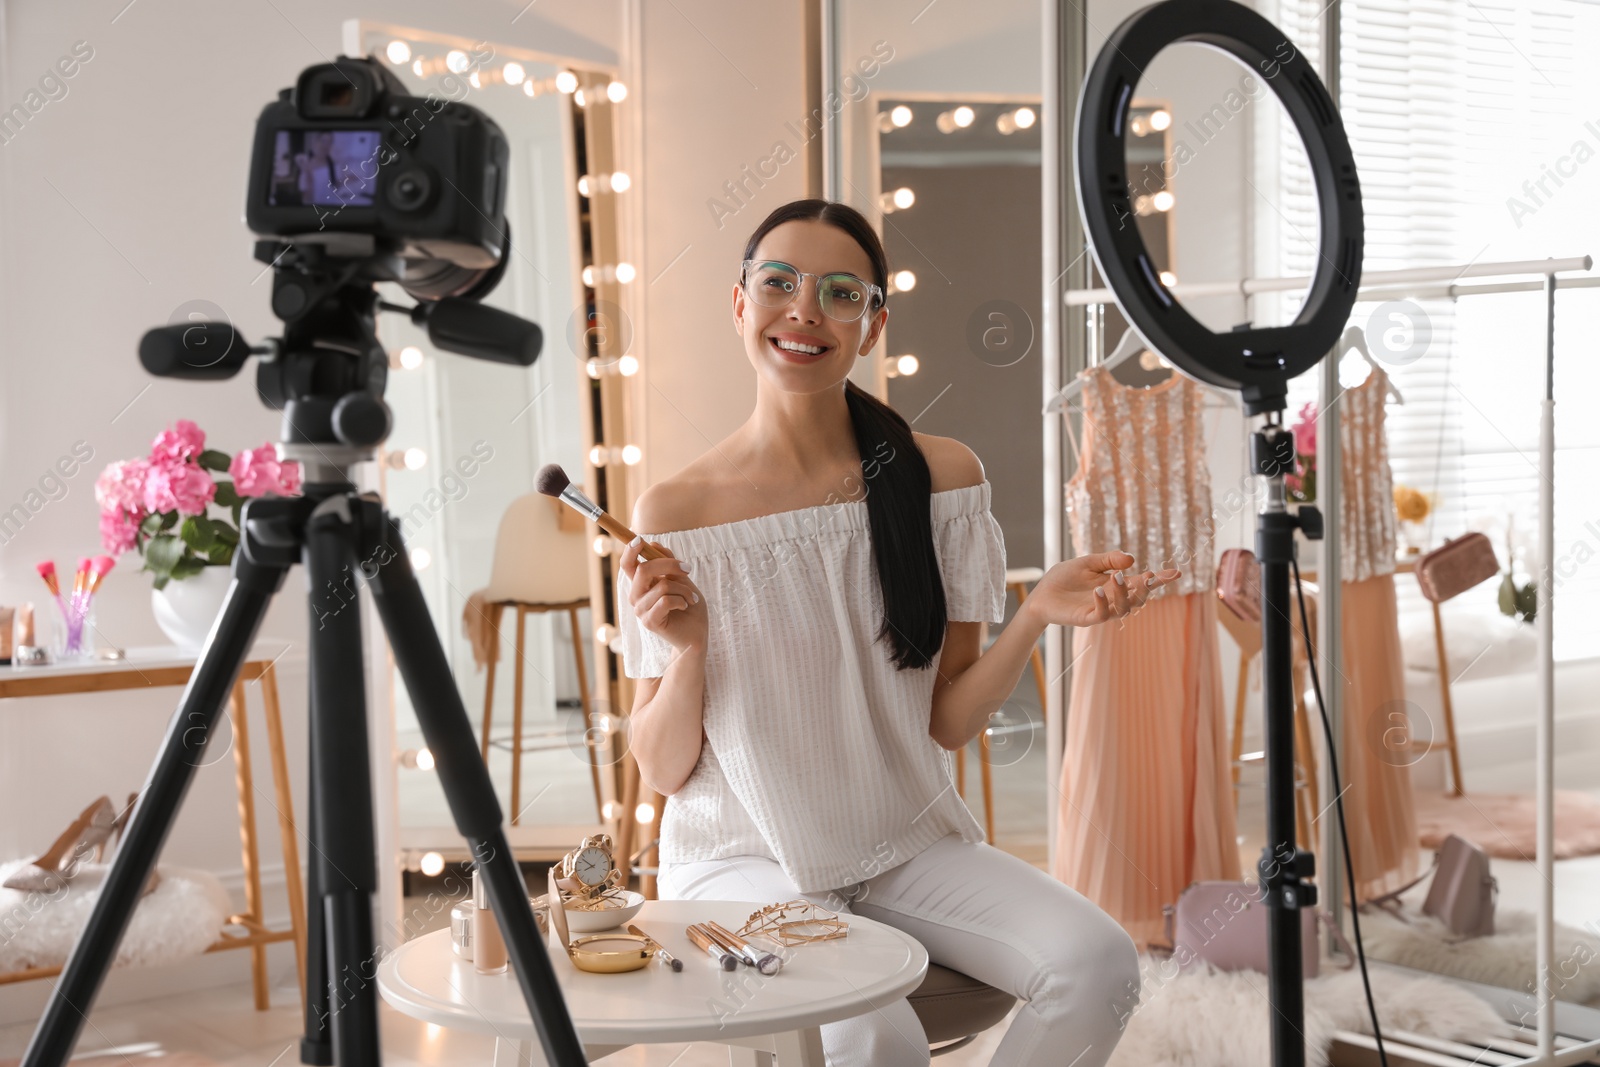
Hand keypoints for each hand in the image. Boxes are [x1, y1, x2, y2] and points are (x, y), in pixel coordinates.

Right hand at [618, 537, 707, 653]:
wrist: (697, 633)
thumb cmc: (689, 606)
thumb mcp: (682, 580)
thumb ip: (668, 563)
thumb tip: (654, 544)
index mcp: (642, 585)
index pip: (628, 565)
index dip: (630, 550)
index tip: (639, 539)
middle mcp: (637, 596)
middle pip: (643, 570)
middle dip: (669, 565)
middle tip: (688, 569)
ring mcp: (641, 610)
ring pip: (661, 586)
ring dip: (683, 589)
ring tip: (691, 598)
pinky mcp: (649, 622)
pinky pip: (665, 601)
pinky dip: (681, 600)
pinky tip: (686, 606)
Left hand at [1023, 551, 1180, 628]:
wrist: (1041, 594)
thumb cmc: (1064, 578)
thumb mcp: (1088, 562)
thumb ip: (1108, 560)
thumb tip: (1132, 560)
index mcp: (1115, 585)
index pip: (1141, 582)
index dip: (1159, 579)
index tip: (1176, 572)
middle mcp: (1112, 599)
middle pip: (1138, 597)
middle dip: (1147, 587)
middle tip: (1151, 575)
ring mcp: (1101, 610)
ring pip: (1124, 608)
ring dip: (1124, 592)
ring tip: (1116, 576)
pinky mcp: (1086, 618)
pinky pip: (1102, 614)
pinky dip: (1103, 602)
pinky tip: (1098, 589)